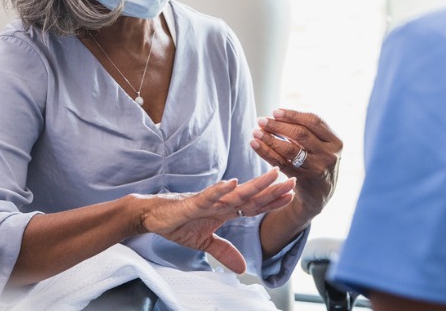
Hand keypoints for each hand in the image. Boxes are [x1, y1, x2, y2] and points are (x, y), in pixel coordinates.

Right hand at [136, 169, 294, 272]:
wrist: (152, 216)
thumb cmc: (177, 223)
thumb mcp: (203, 243)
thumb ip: (224, 252)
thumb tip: (243, 268)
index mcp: (224, 210)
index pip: (253, 206)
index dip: (272, 201)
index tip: (291, 195)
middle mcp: (220, 203)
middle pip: (251, 197)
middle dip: (272, 190)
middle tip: (293, 181)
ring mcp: (208, 201)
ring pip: (235, 193)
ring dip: (254, 185)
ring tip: (272, 176)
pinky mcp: (192, 203)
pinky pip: (208, 196)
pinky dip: (219, 190)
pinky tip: (232, 183)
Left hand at [250, 109, 341, 216]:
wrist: (320, 194)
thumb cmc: (316, 162)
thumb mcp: (321, 146)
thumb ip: (307, 131)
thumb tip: (276, 114)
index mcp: (335, 141)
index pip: (313, 121)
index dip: (293, 115)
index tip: (275, 111)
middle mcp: (329, 155)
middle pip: (301, 134)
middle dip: (278, 125)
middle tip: (261, 120)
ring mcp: (318, 168)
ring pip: (290, 149)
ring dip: (270, 138)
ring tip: (256, 132)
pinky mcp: (304, 180)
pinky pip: (281, 163)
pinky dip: (266, 152)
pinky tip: (255, 144)